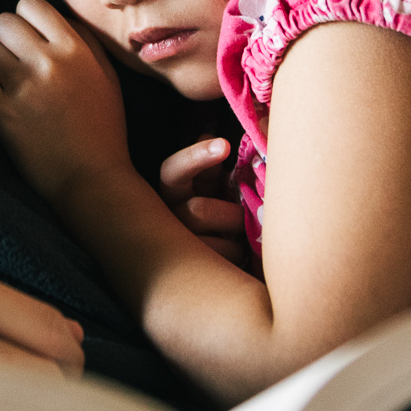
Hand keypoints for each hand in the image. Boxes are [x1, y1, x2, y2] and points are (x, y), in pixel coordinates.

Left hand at [0, 0, 130, 201]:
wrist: (93, 180)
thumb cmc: (104, 130)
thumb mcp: (107, 77)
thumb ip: (84, 42)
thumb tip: (55, 18)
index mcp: (76, 49)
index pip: (31, 4)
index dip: (25, 19)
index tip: (27, 38)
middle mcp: (49, 62)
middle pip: (2, 22)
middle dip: (3, 38)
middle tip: (11, 59)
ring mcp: (23, 87)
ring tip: (1, 79)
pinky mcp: (2, 113)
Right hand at [158, 135, 248, 265]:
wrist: (218, 267)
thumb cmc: (220, 217)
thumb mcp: (215, 192)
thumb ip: (214, 171)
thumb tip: (212, 134)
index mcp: (172, 193)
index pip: (172, 170)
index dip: (196, 156)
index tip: (224, 144)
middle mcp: (166, 221)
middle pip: (198, 210)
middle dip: (230, 214)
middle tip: (244, 217)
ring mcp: (176, 250)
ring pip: (213, 243)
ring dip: (236, 240)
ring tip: (242, 239)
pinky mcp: (193, 276)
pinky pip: (223, 265)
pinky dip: (238, 258)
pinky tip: (239, 256)